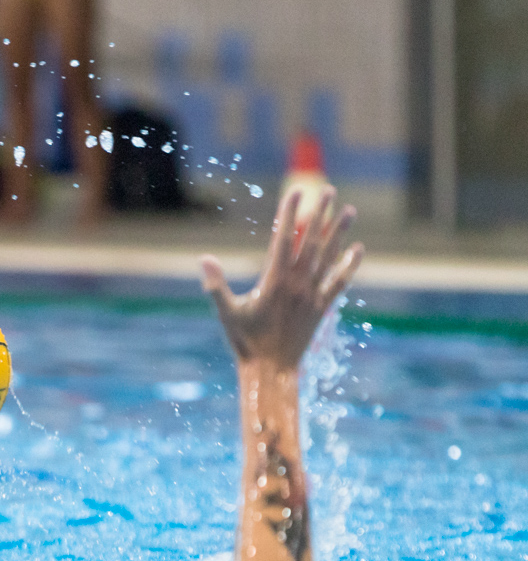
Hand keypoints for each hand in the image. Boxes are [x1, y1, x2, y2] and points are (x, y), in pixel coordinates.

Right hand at [199, 188, 363, 369]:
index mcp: (273, 281)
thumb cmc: (245, 342)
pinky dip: (348, 265)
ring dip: (339, 232)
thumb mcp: (226, 312)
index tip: (294, 193)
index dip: (288, 214)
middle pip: (311, 241)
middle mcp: (297, 284)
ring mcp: (312, 295)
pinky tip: (357, 249)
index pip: (283, 239)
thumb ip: (216, 285)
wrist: (271, 370)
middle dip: (319, 214)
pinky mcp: (321, 308)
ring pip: (329, 256)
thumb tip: (203, 259)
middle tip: (327, 190)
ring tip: (350, 209)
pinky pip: (339, 282)